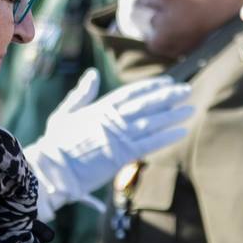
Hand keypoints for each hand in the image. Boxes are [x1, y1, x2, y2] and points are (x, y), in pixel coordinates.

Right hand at [24, 68, 193, 219]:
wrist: (52, 168)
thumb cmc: (56, 143)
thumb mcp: (66, 112)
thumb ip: (82, 94)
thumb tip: (93, 74)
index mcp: (101, 107)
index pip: (132, 92)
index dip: (151, 86)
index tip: (167, 81)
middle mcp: (113, 118)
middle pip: (147, 104)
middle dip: (168, 96)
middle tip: (186, 90)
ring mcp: (119, 136)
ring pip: (152, 122)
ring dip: (172, 115)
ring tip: (190, 108)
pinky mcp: (123, 154)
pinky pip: (150, 143)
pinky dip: (167, 136)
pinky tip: (181, 131)